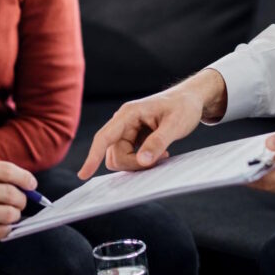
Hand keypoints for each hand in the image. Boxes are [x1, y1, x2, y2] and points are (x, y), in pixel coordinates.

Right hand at [0, 161, 35, 247]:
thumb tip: (18, 183)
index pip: (6, 171)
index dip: (24, 177)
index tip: (31, 183)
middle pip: (11, 194)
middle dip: (22, 199)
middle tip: (20, 202)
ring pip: (9, 214)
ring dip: (15, 215)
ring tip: (9, 214)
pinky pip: (0, 231)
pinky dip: (6, 229)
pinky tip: (0, 225)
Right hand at [78, 69, 227, 177]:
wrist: (190, 99)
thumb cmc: (184, 107)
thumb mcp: (176, 124)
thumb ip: (158, 142)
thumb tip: (142, 161)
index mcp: (128, 114)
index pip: (104, 137)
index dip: (93, 156)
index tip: (84, 174)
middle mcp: (123, 122)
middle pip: (114, 154)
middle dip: (134, 164)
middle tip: (161, 158)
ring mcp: (126, 130)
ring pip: (120, 157)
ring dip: (138, 163)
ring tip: (162, 154)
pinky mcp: (132, 137)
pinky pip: (129, 156)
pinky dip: (142, 160)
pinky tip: (160, 153)